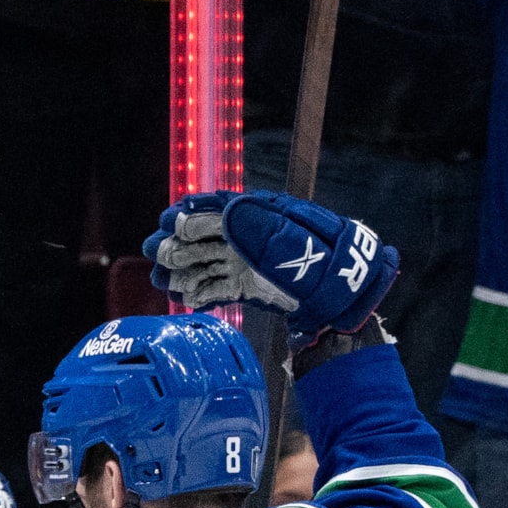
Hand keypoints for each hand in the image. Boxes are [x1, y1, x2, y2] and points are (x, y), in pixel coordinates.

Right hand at [146, 189, 396, 344]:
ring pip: (203, 263)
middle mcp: (248, 238)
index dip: (190, 213)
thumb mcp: (300, 244)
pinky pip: (215, 288)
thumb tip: (227, 211)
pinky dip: (199, 294)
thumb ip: (265, 230)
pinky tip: (186, 299)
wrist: (348, 298)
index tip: (168, 221)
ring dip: (182, 271)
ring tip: (164, 281)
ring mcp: (245, 263)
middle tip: (160, 255)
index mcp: (260, 217)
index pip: (217, 208)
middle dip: (177, 244)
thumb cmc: (329, 266)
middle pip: (202, 236)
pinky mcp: (246, 287)